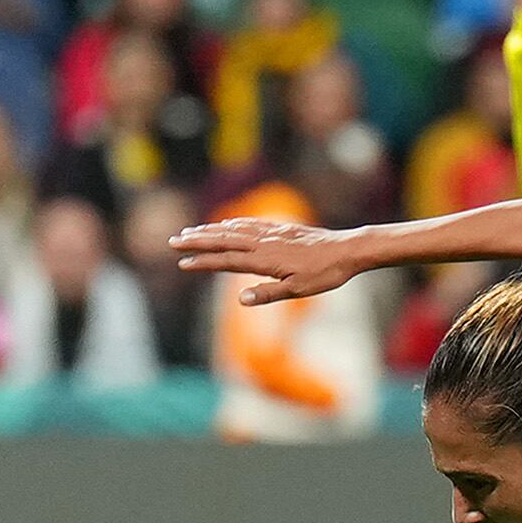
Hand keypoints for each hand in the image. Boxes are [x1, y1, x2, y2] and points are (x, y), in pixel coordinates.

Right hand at [170, 217, 361, 304]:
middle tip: (173, 242)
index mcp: (265, 259)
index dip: (203, 262)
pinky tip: (225, 224)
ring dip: (210, 230)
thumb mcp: (299, 290)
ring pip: (234, 230)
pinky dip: (233, 223)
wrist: (347, 249)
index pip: (226, 260)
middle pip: (223, 240)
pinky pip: (250, 224)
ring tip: (190, 231)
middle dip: (197, 241)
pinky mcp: (281, 228)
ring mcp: (272, 233)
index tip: (182, 263)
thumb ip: (269, 294)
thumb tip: (241, 299)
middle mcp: (264, 242)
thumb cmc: (325, 274)